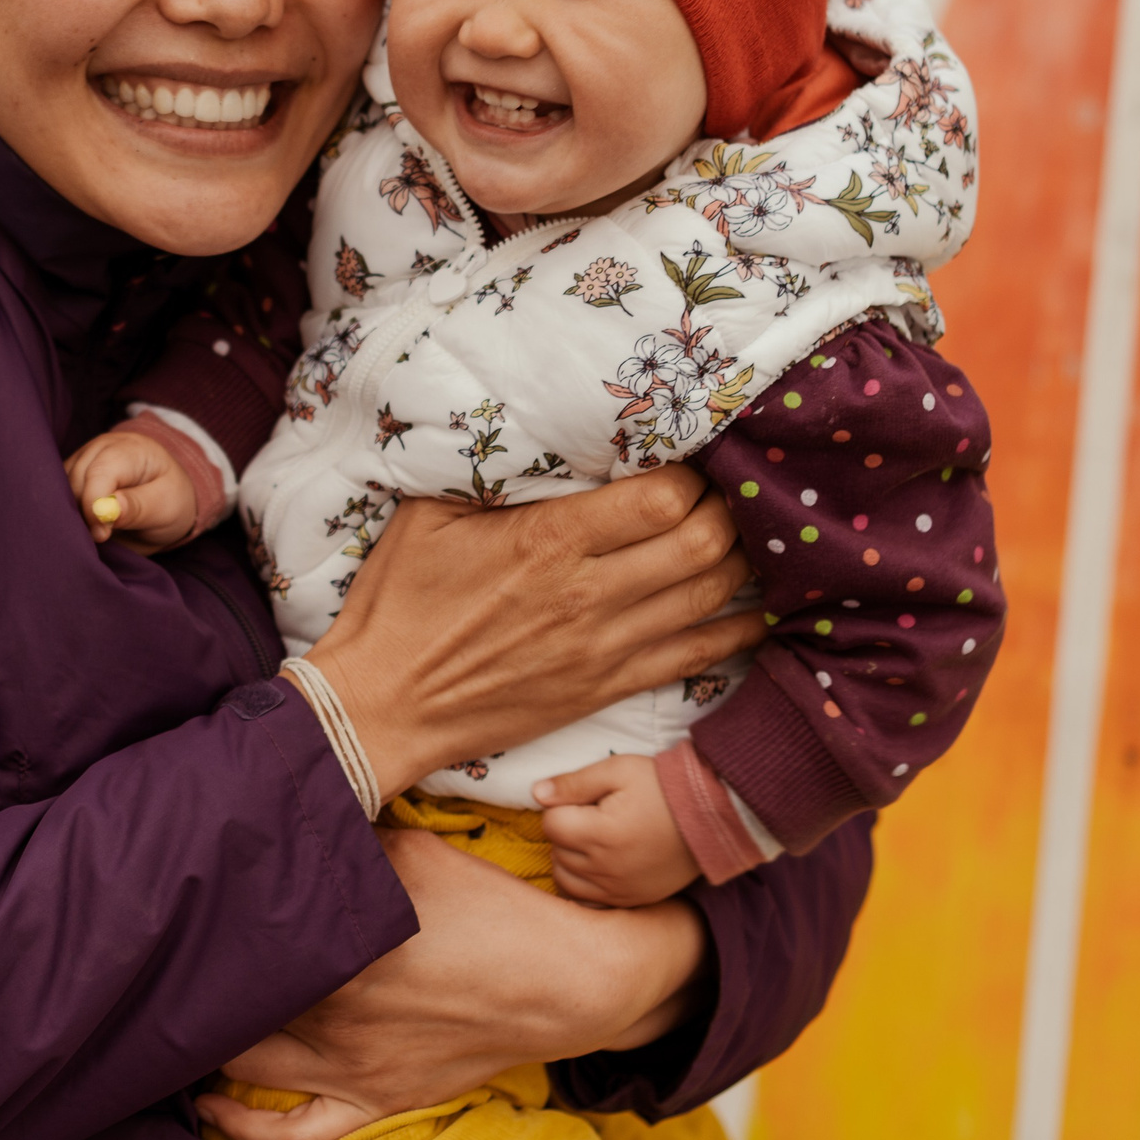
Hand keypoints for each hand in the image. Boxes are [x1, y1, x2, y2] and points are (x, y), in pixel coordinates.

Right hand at [63, 427, 197, 552]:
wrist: (165, 499)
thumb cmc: (169, 500)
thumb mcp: (166, 507)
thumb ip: (136, 507)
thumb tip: (105, 510)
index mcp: (128, 449)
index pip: (99, 472)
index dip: (94, 505)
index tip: (103, 534)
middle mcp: (99, 449)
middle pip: (74, 482)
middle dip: (83, 515)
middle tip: (101, 539)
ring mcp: (81, 460)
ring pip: (59, 490)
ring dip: (72, 517)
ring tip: (93, 536)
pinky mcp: (69, 476)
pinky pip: (56, 496)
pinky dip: (66, 515)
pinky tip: (81, 530)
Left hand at [195, 828, 705, 1139]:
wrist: (567, 979)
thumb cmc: (490, 906)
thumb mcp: (411, 849)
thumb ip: (345, 837)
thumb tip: (287, 809)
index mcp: (336, 944)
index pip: (241, 936)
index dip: (201, 923)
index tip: (175, 904)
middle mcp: (331, 1010)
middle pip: (234, 999)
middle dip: (196, 978)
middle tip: (165, 957)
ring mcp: (349, 1064)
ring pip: (245, 1061)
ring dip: (208, 1041)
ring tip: (179, 1015)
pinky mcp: (373, 1099)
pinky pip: (293, 1133)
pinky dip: (243, 1128)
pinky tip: (209, 1105)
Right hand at [307, 469, 764, 797]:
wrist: (383, 703)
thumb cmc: (398, 602)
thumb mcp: (428, 515)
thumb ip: (489, 475)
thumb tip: (537, 436)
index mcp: (546, 540)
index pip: (660, 498)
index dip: (689, 472)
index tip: (684, 458)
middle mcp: (586, 594)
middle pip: (702, 543)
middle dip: (727, 509)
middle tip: (723, 491)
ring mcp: (603, 647)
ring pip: (710, 596)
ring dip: (740, 561)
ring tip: (743, 536)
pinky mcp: (606, 688)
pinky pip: (695, 657)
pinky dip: (737, 631)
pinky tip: (756, 610)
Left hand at [537, 755, 701, 906]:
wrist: (711, 817)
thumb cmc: (663, 787)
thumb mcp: (618, 770)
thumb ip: (574, 783)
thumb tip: (536, 793)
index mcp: (600, 833)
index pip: (550, 824)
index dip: (561, 807)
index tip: (584, 800)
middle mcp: (606, 867)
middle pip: (556, 852)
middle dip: (565, 832)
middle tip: (591, 817)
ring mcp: (618, 889)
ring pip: (566, 879)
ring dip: (569, 859)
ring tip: (593, 840)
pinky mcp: (631, 900)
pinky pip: (587, 901)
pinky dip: (584, 885)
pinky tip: (597, 866)